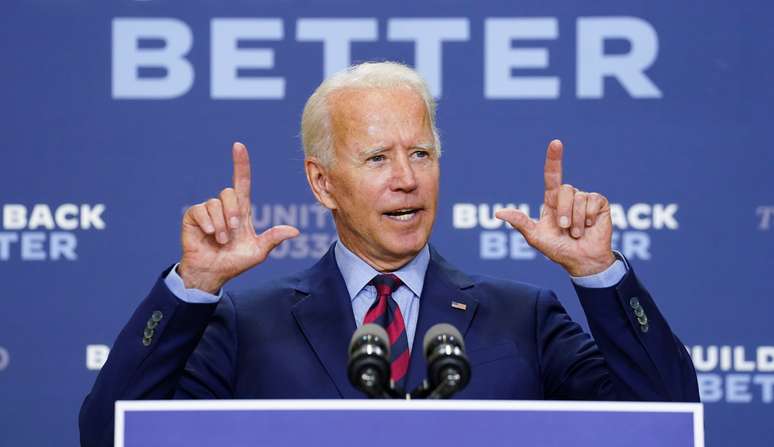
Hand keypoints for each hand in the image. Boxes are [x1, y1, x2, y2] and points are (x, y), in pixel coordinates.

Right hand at [178, 142, 299, 292]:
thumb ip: (273, 239)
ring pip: (215, 203)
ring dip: (221, 224)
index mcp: (241, 211)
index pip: (242, 182)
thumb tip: (295, 231)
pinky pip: (200, 210)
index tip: (239, 146)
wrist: (212, 273)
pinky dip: (207, 223)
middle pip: (229, 192)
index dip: (241, 164)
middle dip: (233, 212)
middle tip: (233, 232)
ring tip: (221, 239)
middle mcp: (224, 207)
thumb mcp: (258, 252)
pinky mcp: (193, 217)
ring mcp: (208, 211)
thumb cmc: (235, 262)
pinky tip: (209, 234)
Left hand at [495, 140, 614, 276]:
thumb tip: (498, 213)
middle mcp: (568, 197)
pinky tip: (589, 226)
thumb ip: (520, 223)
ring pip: (578, 197)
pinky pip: (592, 201)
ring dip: (576, 220)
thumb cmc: (558, 250)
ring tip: (577, 232)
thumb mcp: (536, 238)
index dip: (554, 159)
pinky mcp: (599, 204)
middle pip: (565, 190)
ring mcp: (584, 199)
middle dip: (564, 212)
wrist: (581, 261)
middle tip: (565, 229)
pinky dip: (588, 217)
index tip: (555, 143)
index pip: (552, 176)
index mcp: (552, 202)